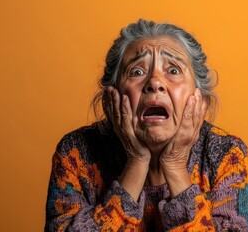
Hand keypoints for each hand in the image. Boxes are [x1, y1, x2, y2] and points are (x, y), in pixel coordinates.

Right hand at [105, 86, 150, 200]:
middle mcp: (118, 127)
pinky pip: (126, 118)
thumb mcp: (132, 132)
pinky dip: (124, 108)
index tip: (108, 90)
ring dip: (115, 100)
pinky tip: (124, 99)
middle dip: (110, 98)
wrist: (139, 159)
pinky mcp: (129, 133)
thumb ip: (130, 123)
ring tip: (113, 90)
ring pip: (117, 112)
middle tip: (108, 87)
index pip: (112, 111)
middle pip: (112, 110)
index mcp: (119, 126)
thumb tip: (131, 115)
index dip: (109, 100)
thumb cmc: (137, 146)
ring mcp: (123, 130)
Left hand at [159, 88, 205, 196]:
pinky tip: (191, 102)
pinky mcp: (184, 136)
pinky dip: (190, 111)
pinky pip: (188, 121)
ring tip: (196, 93)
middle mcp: (193, 132)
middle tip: (199, 89)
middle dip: (200, 101)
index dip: (200, 105)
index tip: (200, 94)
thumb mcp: (178, 137)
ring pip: (195, 116)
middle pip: (199, 114)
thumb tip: (178, 119)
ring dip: (196, 103)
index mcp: (192, 131)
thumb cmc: (172, 150)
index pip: (198, 116)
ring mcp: (190, 134)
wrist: (172, 164)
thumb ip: (181, 128)